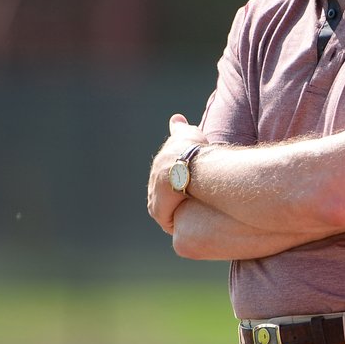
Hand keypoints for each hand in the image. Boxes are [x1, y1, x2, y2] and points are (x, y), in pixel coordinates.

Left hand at [146, 113, 207, 234]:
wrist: (187, 165)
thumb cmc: (192, 149)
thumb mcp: (186, 134)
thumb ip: (180, 128)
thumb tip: (176, 117)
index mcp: (160, 166)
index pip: (164, 177)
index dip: (174, 181)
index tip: (182, 186)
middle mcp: (153, 181)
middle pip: (163, 194)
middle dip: (174, 199)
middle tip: (191, 204)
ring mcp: (154, 196)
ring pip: (165, 208)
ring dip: (175, 212)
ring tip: (191, 218)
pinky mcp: (158, 209)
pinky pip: (168, 220)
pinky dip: (176, 222)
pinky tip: (189, 226)